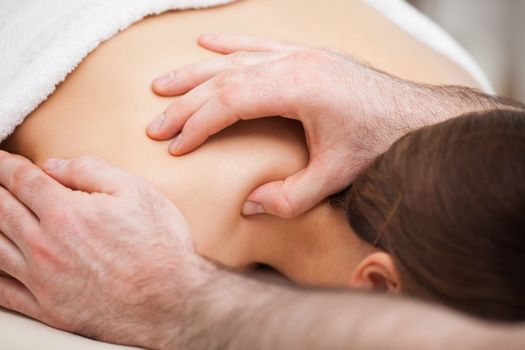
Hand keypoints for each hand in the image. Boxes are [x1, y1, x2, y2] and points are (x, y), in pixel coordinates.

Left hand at [0, 151, 211, 348]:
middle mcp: (46, 246)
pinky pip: (2, 291)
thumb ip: (92, 171)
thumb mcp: (136, 191)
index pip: (21, 181)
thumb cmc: (160, 246)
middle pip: (0, 209)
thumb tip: (56, 166)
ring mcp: (43, 280)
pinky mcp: (48, 309)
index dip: (4, 165)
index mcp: (66, 212)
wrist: (172, 300)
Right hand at [147, 35, 406, 217]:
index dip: (197, 125)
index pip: (229, 102)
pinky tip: (205, 42)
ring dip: (195, 72)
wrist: (418, 116)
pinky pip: (258, 43)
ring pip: (234, 59)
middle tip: (154, 124)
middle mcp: (294, 63)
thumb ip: (290, 197)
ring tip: (161, 84)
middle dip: (184, 102)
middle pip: (223, 79)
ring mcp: (299, 54)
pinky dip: (229, 43)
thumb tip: (248, 204)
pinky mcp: (306, 54)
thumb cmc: (380, 142)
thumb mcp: (335, 177)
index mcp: (298, 88)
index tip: (174, 146)